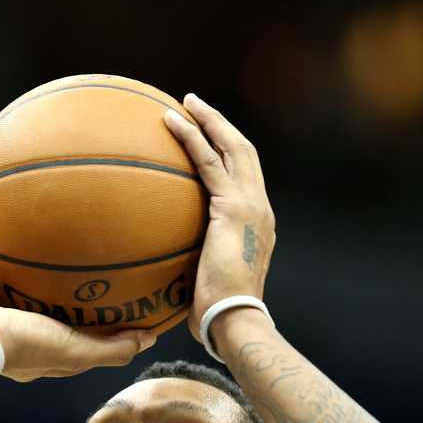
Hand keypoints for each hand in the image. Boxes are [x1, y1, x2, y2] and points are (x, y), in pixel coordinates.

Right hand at [0, 251, 156, 381]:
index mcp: (41, 350)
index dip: (96, 327)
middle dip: (62, 293)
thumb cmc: (25, 346)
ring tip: (44, 243)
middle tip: (84, 268)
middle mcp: (17, 330)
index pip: (75, 339)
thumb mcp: (77, 352)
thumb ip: (112, 349)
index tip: (118, 305)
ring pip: (12, 285)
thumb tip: (148, 337)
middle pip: (45, 309)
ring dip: (25, 269)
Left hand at [163, 94, 275, 341]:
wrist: (234, 319)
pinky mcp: (233, 207)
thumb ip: (194, 260)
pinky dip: (190, 137)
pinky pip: (207, 162)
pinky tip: (170, 122)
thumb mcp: (206, 278)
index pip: (245, 176)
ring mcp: (250, 205)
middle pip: (243, 152)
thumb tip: (162, 262)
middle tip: (195, 105)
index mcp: (257, 223)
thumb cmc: (215, 313)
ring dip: (207, 120)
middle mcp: (260, 208)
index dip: (228, 151)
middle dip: (220, 125)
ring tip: (184, 103)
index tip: (208, 136)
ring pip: (230, 147)